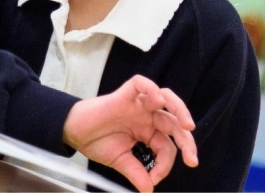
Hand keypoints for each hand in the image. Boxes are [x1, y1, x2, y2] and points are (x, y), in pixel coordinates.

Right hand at [62, 75, 197, 192]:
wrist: (74, 133)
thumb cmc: (96, 142)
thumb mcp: (120, 161)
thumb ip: (137, 172)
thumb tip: (149, 190)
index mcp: (148, 132)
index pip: (167, 145)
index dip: (167, 163)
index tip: (156, 177)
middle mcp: (146, 117)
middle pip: (175, 122)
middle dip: (187, 140)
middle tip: (190, 157)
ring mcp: (137, 104)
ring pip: (166, 97)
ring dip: (180, 109)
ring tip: (187, 125)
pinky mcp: (124, 95)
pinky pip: (141, 83)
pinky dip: (151, 88)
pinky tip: (157, 100)